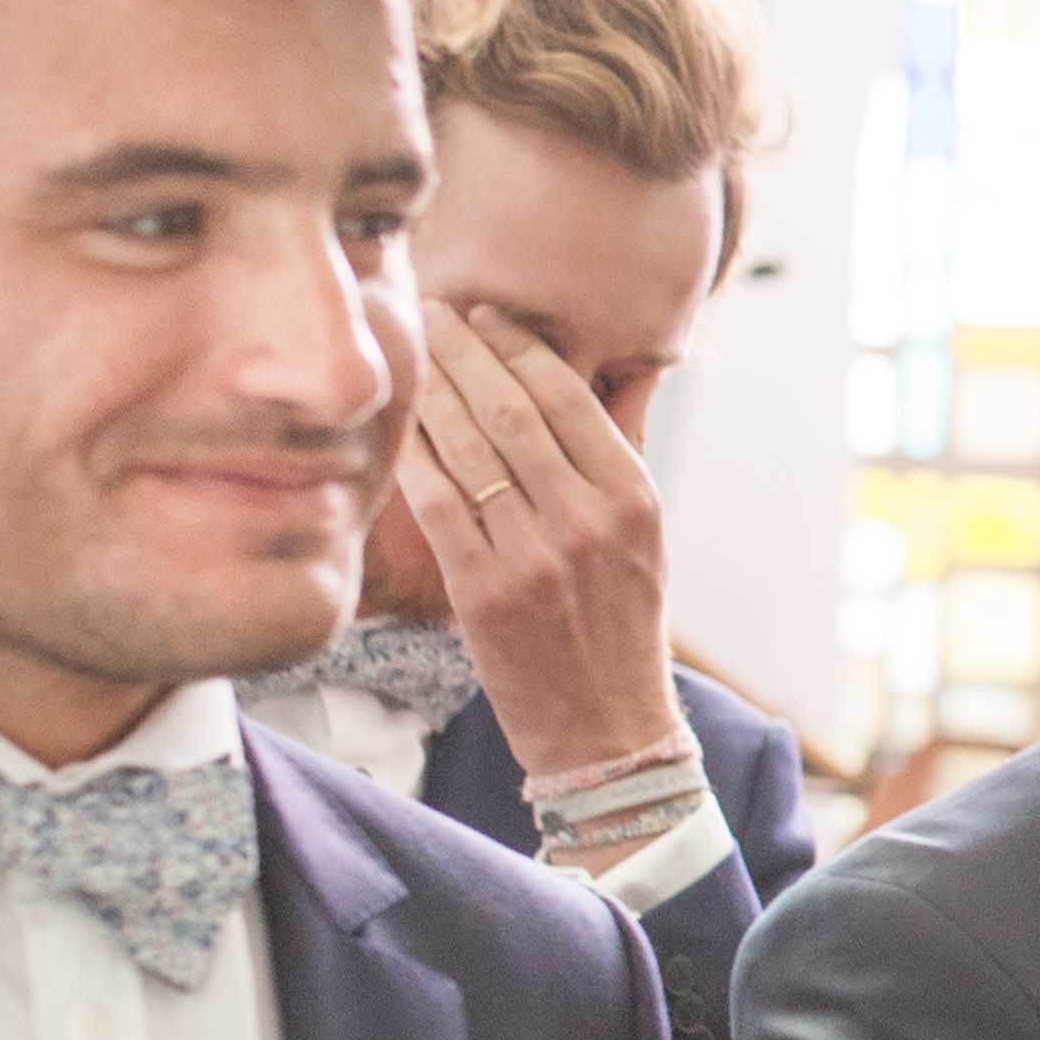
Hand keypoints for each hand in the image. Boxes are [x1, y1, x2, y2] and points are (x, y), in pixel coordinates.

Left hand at [404, 304, 681, 781]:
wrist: (606, 728)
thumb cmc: (620, 624)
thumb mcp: (646, 536)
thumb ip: (626, 451)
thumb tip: (630, 366)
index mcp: (634, 498)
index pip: (568, 396)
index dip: (517, 345)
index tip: (483, 314)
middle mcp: (589, 520)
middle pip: (512, 409)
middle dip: (463, 350)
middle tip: (430, 310)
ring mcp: (536, 556)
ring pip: (470, 448)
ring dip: (432, 389)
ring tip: (408, 352)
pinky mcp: (485, 592)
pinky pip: (438, 503)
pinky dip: (413, 456)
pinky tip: (394, 425)